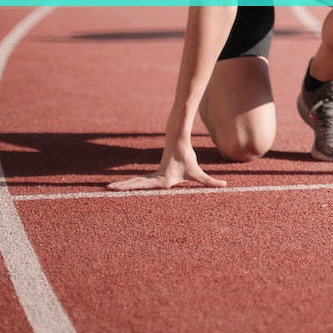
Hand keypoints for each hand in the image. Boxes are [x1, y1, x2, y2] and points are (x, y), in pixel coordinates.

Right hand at [107, 136, 226, 190]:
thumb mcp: (198, 173)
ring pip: (135, 182)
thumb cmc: (188, 158)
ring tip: (108, 188)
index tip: (123, 188)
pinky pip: (139, 181)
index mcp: (163, 180)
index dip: (134, 187)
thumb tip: (224, 185)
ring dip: (123, 186)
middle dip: (123, 187)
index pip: (146, 185)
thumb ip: (210, 181)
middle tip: (108, 189)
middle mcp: (155, 178)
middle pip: (136, 183)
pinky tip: (120, 187)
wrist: (179, 143)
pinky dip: (129, 185)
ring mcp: (152, 175)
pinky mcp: (152, 175)